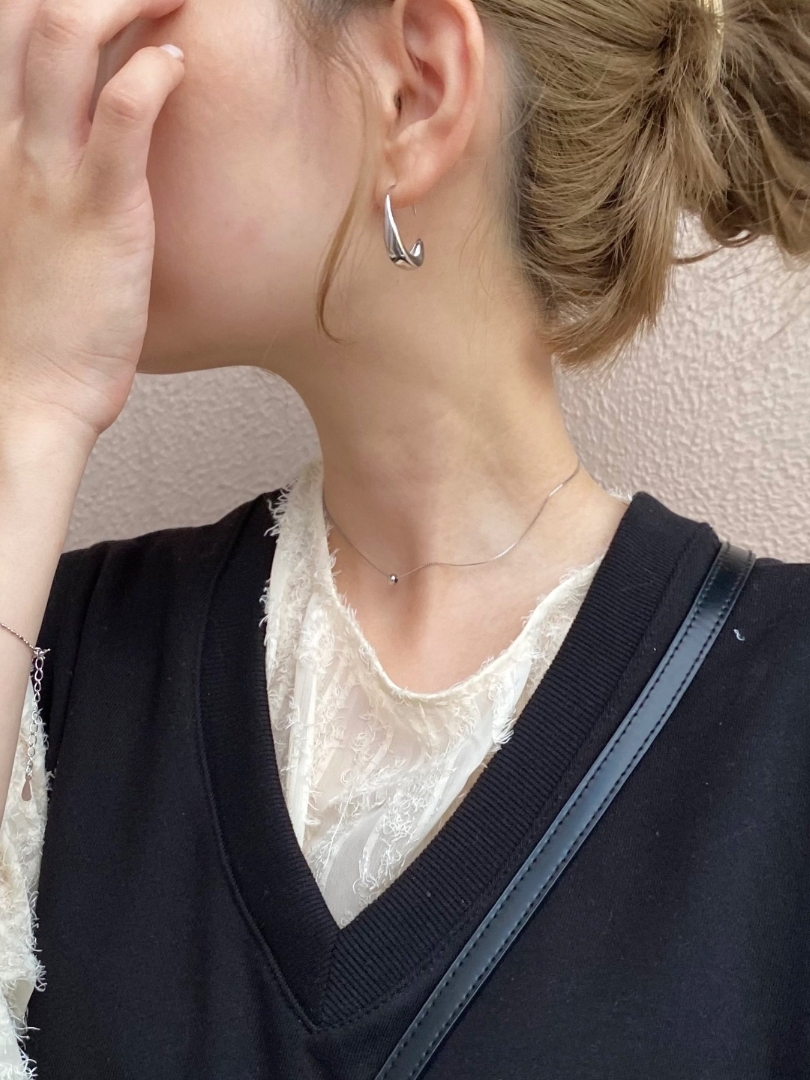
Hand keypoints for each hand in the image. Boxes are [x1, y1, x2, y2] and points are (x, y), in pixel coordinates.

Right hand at [0, 0, 186, 438]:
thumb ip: (56, 175)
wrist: (30, 391)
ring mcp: (50, 171)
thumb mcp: (34, 229)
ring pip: (65, 36)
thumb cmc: (43, 319)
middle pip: (29, 8)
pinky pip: (121, 114)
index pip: (10, 27)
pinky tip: (180, 64)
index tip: (117, 1)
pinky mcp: (100, 209)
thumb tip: (98, 144)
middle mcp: (12, 141)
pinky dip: (153, 73)